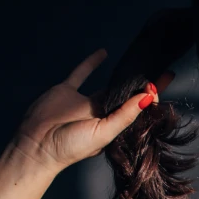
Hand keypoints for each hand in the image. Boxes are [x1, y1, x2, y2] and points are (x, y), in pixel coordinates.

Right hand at [6, 49, 177, 171]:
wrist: (36, 145)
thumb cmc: (71, 146)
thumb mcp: (104, 132)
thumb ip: (125, 115)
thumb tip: (149, 97)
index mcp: (113, 125)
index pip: (138, 107)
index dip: (151, 96)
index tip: (163, 80)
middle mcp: (101, 113)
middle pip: (127, 95)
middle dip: (143, 85)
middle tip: (162, 70)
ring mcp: (84, 101)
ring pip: (108, 84)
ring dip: (123, 76)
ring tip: (141, 63)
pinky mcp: (66, 91)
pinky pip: (81, 74)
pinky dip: (91, 63)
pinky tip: (104, 52)